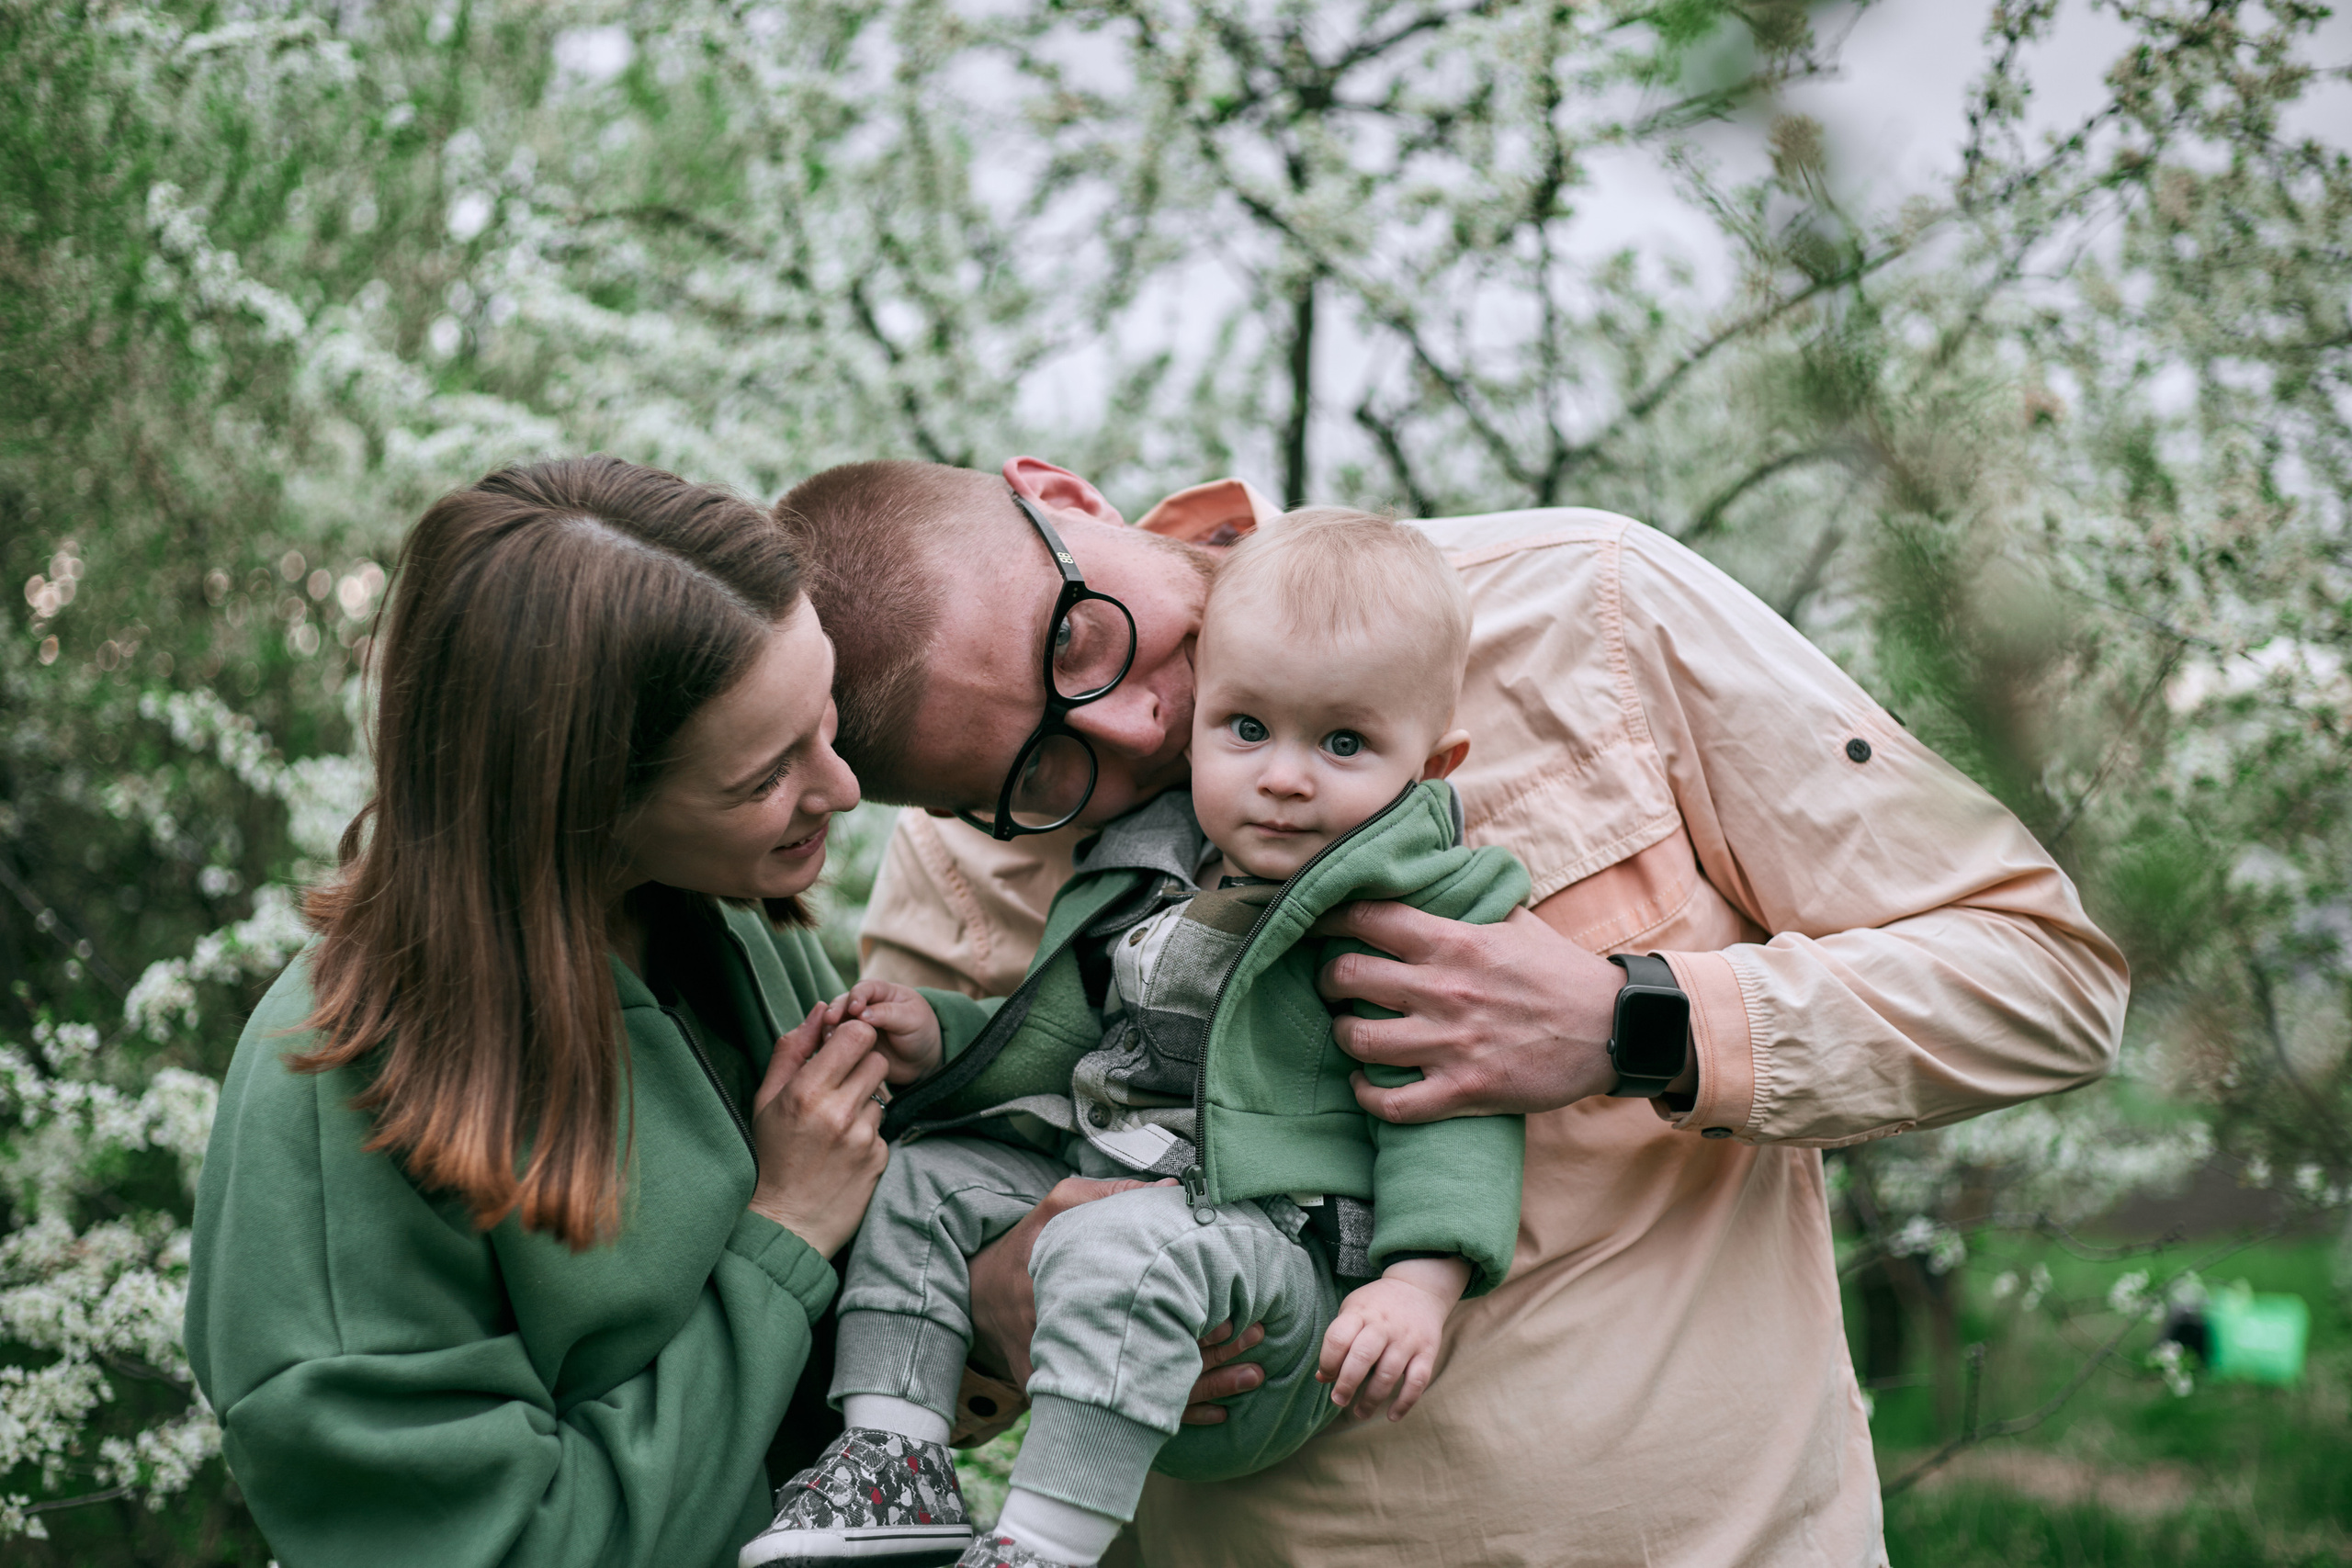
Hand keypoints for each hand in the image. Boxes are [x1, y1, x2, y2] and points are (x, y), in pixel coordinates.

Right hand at [746, 1003, 890, 1256]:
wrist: (786, 1223)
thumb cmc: (771, 1156)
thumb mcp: (766, 1100)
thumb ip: (792, 1050)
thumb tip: (819, 1010)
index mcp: (806, 1092)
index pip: (857, 1035)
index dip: (852, 1036)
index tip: (840, 1049)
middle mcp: (838, 1112)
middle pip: (876, 1060)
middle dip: (861, 1066)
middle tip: (839, 1085)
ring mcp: (862, 1138)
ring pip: (881, 1094)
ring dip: (863, 1102)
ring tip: (836, 1125)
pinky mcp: (879, 1159)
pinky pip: (882, 1128)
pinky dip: (867, 1133)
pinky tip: (844, 1150)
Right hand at [833, 979, 943, 1083]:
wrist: (921, 1061)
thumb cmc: (920, 1032)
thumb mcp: (912, 1019)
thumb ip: (888, 1014)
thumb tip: (860, 1014)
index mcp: (883, 992)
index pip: (865, 988)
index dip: (857, 996)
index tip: (854, 1009)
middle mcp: (864, 1005)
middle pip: (843, 1002)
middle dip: (836, 1010)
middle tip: (830, 1021)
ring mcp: (855, 1024)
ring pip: (836, 1021)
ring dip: (829, 1027)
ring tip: (828, 1038)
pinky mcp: (850, 1043)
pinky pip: (835, 1040)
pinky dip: (829, 1042)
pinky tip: (827, 1048)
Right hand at [965, 1178, 1268, 1422]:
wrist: (976, 1299)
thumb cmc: (1025, 1248)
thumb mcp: (1059, 1206)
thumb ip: (1109, 1195)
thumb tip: (1172, 1190)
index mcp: (1081, 1290)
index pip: (1149, 1312)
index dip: (1195, 1317)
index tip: (1236, 1312)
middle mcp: (1080, 1340)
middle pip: (1157, 1355)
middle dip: (1215, 1353)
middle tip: (1258, 1339)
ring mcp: (1078, 1374)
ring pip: (1152, 1392)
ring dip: (1208, 1387)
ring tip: (1253, 1375)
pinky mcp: (1078, 1395)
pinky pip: (1134, 1414)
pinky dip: (1179, 1414)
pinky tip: (1217, 1412)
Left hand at [1314, 902, 1625, 1121]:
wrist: (1613, 1029)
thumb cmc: (1560, 973)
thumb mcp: (1516, 921)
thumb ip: (1471, 899)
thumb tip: (1437, 868)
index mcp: (1454, 942)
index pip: (1368, 917)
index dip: (1329, 916)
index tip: (1314, 921)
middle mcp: (1444, 990)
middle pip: (1347, 976)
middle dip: (1328, 979)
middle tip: (1332, 983)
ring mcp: (1452, 1043)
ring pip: (1359, 1040)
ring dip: (1344, 1035)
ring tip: (1349, 1029)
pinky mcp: (1465, 1090)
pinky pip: (1393, 1103)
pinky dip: (1368, 1096)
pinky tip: (1366, 1085)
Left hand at [1315, 1256, 1470, 1420]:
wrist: (1419, 1288)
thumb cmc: (1377, 1306)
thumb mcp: (1352, 1311)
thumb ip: (1338, 1341)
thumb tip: (1321, 1377)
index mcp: (1360, 1312)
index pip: (1338, 1338)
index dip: (1328, 1361)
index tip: (1327, 1375)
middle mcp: (1384, 1325)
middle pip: (1362, 1357)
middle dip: (1347, 1384)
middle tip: (1338, 1400)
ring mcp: (1407, 1338)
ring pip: (1388, 1373)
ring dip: (1372, 1399)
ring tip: (1360, 1412)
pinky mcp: (1427, 1351)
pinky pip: (1418, 1381)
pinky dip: (1404, 1402)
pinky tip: (1391, 1416)